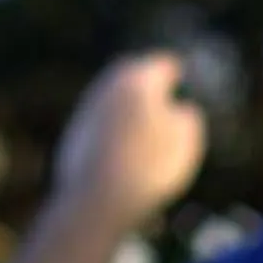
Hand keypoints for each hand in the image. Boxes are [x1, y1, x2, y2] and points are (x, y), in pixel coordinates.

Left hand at [53, 53, 207, 222]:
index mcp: (136, 80)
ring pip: (113, 99)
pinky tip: (126, 145)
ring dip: (128, 103)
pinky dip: (115, 126)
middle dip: (145, 80)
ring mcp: (87, 112)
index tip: (179, 69)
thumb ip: (188, 117)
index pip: (160, 64)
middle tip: (160, 85)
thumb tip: (180, 109)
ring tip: (146, 119)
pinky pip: (102, 123)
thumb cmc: (149, 164)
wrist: (97, 198)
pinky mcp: (74, 136)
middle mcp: (107, 88)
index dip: (173, 68)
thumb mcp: (186, 139)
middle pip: (130, 76)